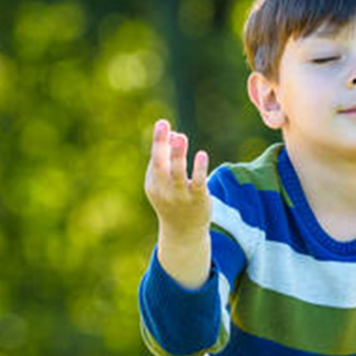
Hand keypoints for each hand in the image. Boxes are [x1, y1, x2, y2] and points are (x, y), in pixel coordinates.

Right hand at [145, 119, 209, 236]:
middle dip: (161, 144)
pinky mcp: (198, 200)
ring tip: (181, 137)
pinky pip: (198, 183)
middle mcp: (164, 190)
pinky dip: (199, 169)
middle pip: (160, 165)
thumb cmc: (173, 200)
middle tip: (164, 125)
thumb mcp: (165, 182)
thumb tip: (174, 133)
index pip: (155, 160)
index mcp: (153, 184)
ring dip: (178, 155)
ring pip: (178, 173)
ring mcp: (180, 196)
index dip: (159, 141)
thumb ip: (168, 159)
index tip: (163, 123)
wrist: (183, 232)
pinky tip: (202, 155)